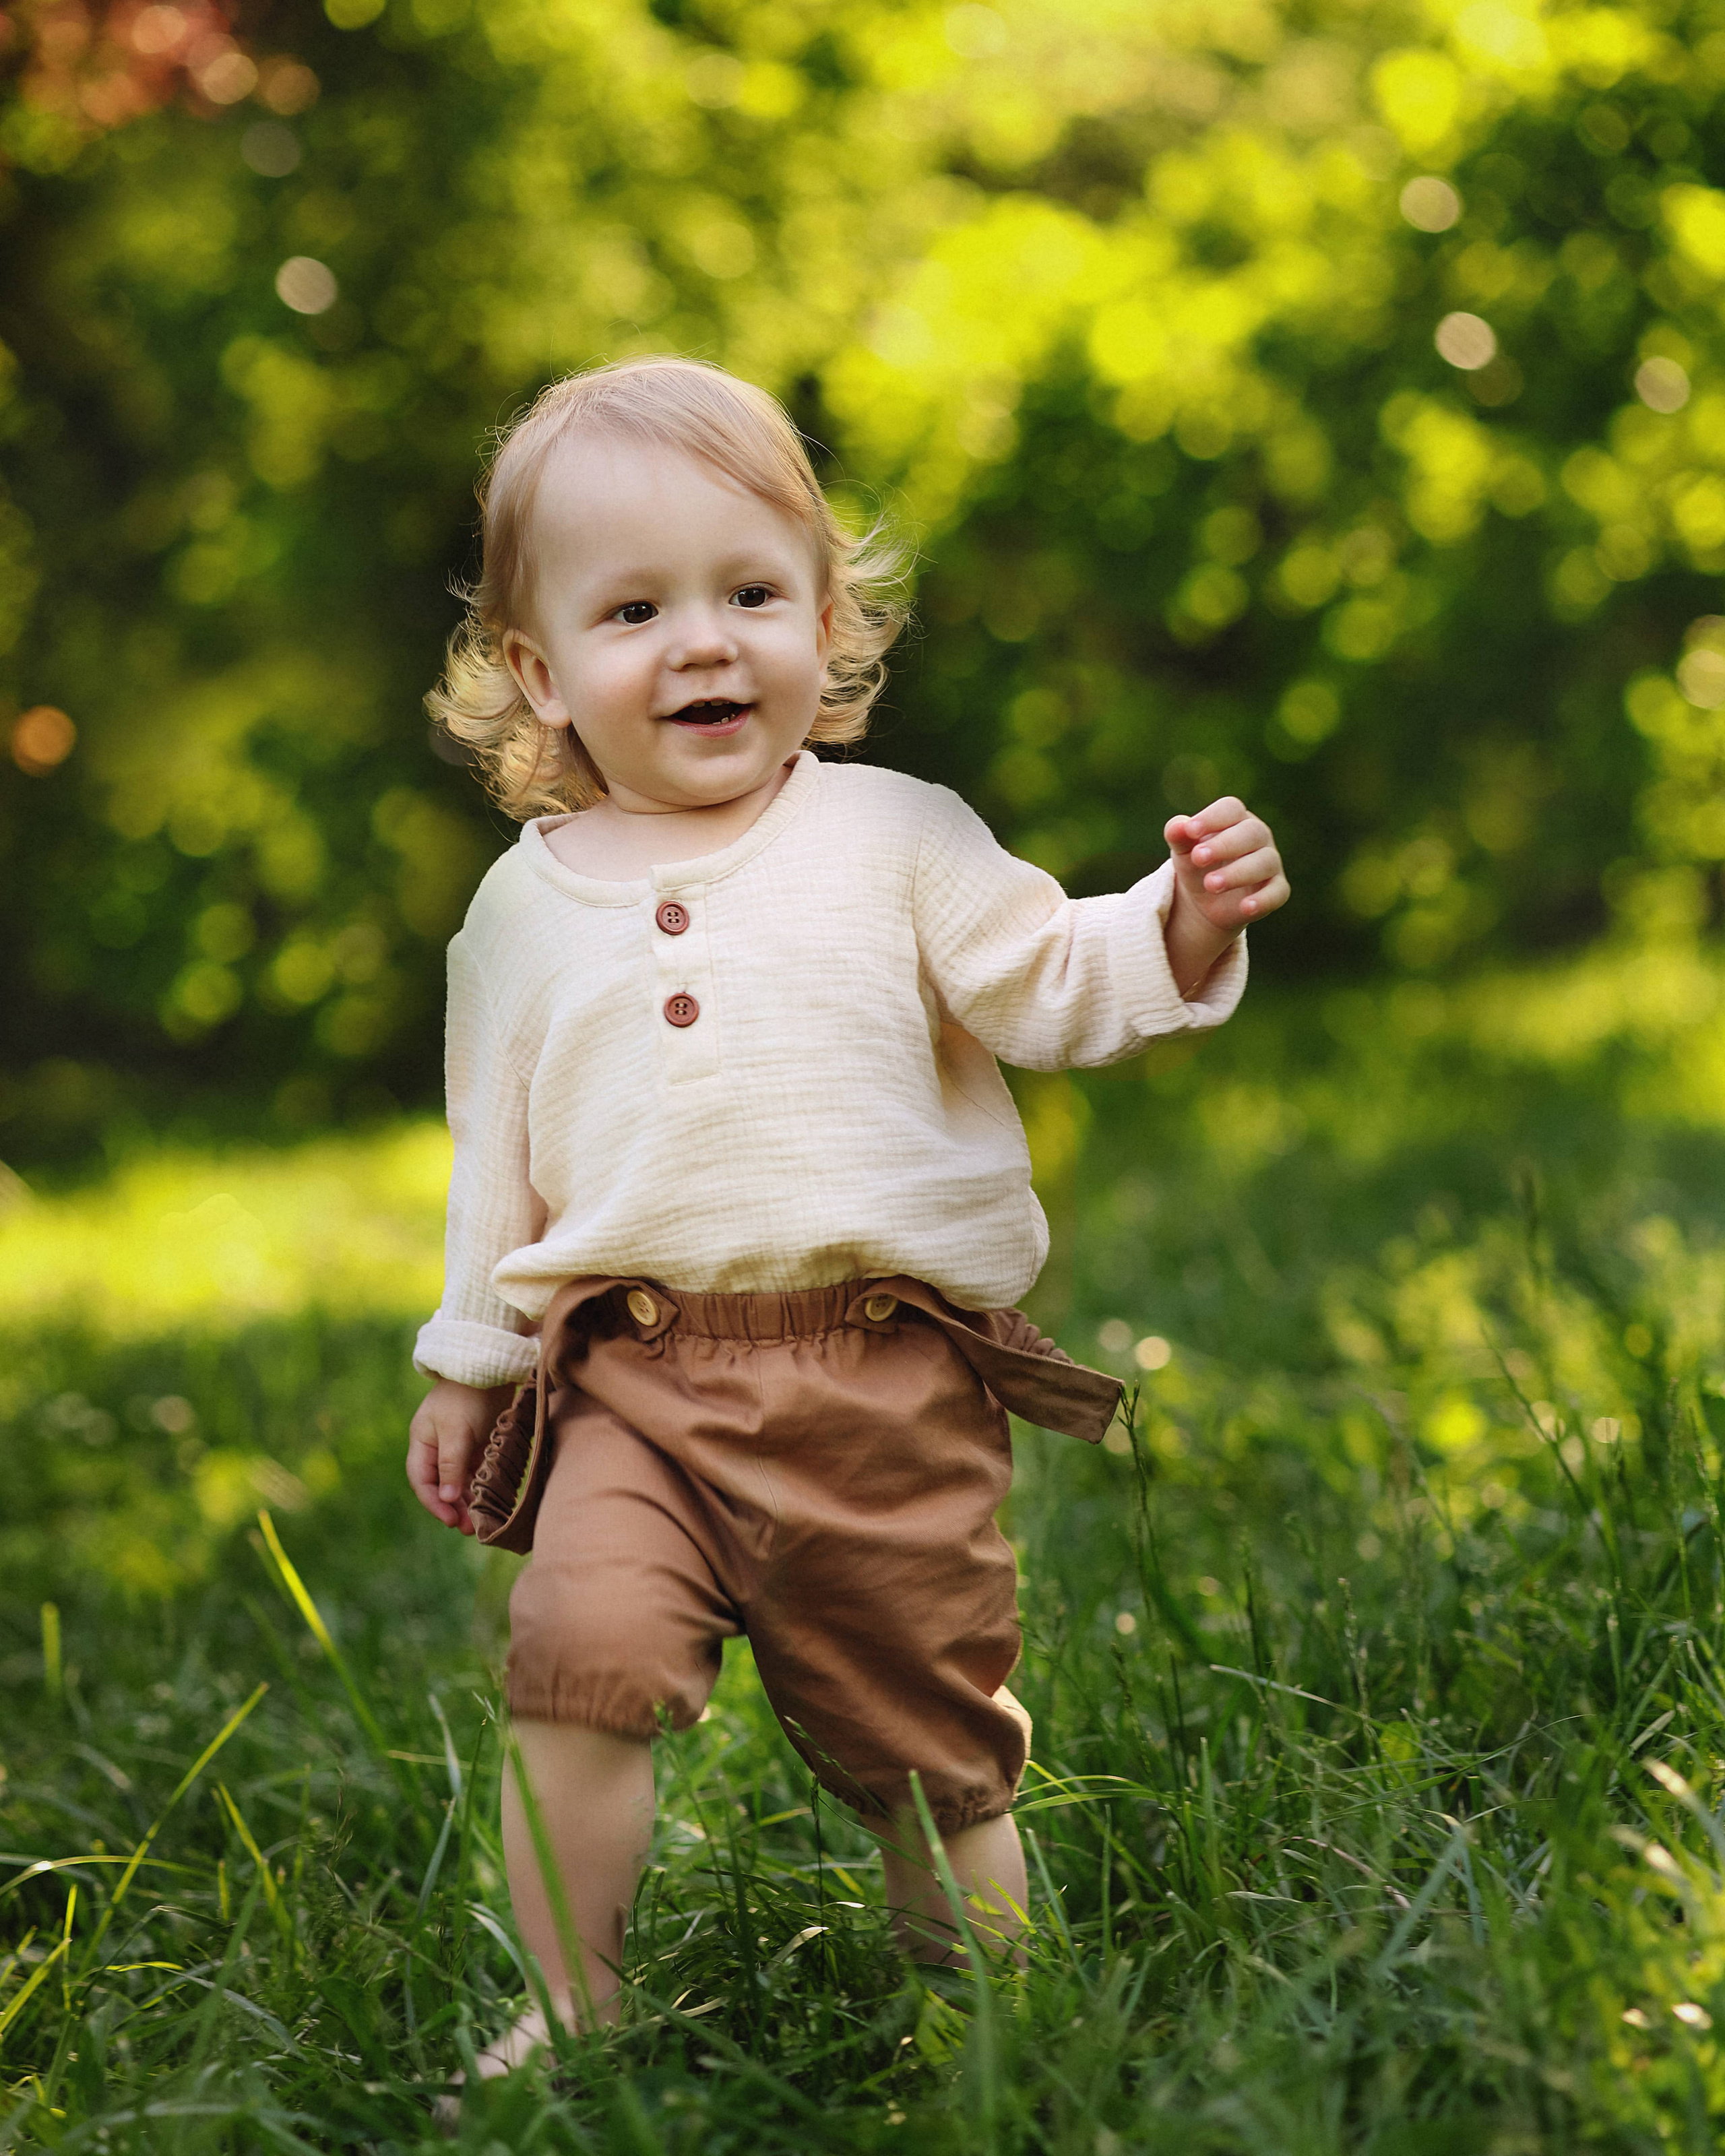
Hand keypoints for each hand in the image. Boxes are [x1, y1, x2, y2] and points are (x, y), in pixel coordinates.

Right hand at [407, 1378, 515, 1534]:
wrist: (489, 1365)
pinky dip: (479, 1487)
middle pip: (440, 1485)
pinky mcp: (477, 1442)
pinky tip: (488, 1501)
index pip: (422, 1481)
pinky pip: (475, 1471)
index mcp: (422, 1442)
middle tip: (468, 1529)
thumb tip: (446, 1499)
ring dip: (466, 1501)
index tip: (450, 1521)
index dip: (433, 1503)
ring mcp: (457, 1445)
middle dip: (452, 1508)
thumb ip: (450, 1464)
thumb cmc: (467, 1396)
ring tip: (478, 1521)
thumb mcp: (456, 1431)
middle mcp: (436, 1446)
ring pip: (459, 1481)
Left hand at [1163, 796, 1288, 994]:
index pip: (1231, 809)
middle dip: (1225, 845)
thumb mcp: (1180, 855)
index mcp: (1234, 820)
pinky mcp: (1274, 892)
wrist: (1203, 906)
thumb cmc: (1191, 869)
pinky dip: (1262, 901)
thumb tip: (1176, 825)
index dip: (1212, 818)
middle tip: (1196, 859)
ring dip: (1238, 872)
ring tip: (1208, 886)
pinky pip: (1277, 894)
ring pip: (1265, 863)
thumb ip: (1179, 838)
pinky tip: (1242, 910)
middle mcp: (1257, 838)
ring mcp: (1270, 865)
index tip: (1188, 833)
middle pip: (1251, 833)